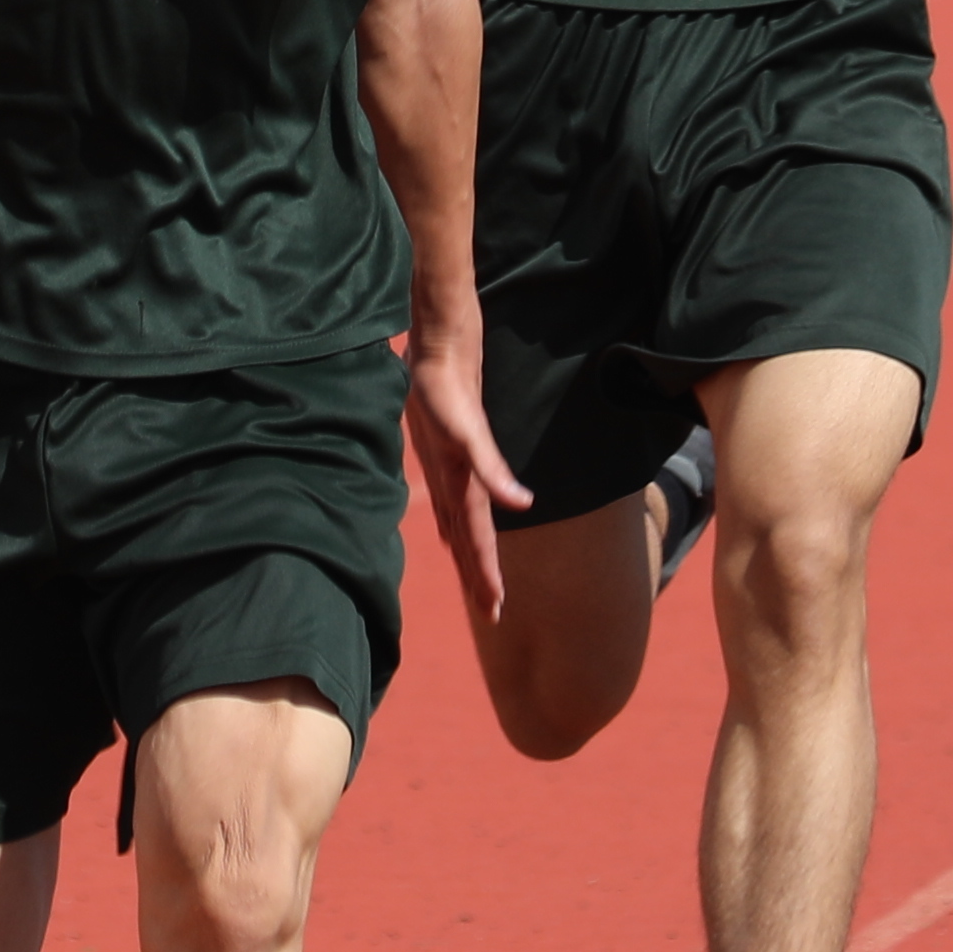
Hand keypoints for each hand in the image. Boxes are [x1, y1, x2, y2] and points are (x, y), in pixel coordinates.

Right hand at [402, 310, 531, 622]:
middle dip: (476, 575)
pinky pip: (453, 494)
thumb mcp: (468, 426)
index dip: (485, 572)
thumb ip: (490, 467)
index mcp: (453, 478)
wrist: (431, 338)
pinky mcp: (450, 444)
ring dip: (467, 551)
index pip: (474, 536)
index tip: (497, 609)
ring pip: (456, 519)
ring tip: (474, 580)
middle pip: (464, 536)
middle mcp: (447, 476)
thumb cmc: (445, 381)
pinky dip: (457, 517)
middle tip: (493, 613)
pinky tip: (460, 520)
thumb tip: (520, 504)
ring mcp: (444, 462)